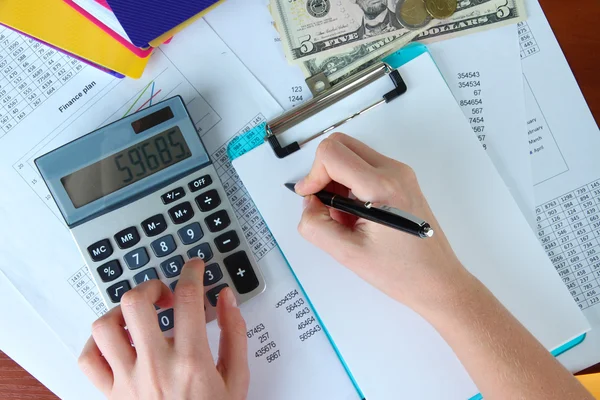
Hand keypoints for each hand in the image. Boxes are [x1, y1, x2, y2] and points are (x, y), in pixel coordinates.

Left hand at [78, 259, 248, 399]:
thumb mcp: (237, 379)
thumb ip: (234, 334)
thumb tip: (226, 299)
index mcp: (191, 360)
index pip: (187, 297)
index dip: (191, 272)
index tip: (194, 266)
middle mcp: (155, 366)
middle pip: (137, 302)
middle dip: (152, 285)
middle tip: (165, 293)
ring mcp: (128, 380)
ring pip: (105, 326)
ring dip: (121, 311)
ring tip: (138, 315)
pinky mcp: (111, 394)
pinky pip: (88, 359)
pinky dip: (97, 343)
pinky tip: (117, 342)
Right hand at [295, 133, 472, 312]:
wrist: (437, 281)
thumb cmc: (402, 272)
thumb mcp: (348, 254)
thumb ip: (316, 225)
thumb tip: (308, 203)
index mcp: (382, 186)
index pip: (331, 154)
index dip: (312, 175)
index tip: (311, 199)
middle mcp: (394, 171)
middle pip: (340, 144)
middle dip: (322, 172)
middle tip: (323, 204)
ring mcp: (400, 173)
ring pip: (351, 154)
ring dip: (336, 179)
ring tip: (342, 217)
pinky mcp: (400, 180)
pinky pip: (364, 167)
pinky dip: (350, 184)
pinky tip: (355, 215)